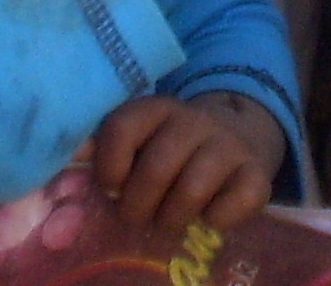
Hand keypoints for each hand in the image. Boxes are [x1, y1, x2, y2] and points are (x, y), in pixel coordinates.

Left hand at [91, 92, 283, 231]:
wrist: (235, 137)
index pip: (123, 127)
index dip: (109, 166)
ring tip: (167, 222)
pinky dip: (215, 220)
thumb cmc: (170, 148)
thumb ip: (105, 147)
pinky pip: (233, 205)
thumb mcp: (139, 138)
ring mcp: (230, 146)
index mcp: (158, 109)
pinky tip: (207, 217)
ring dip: (172, 218)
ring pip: (193, 189)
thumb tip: (72, 155)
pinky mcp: (258, 174)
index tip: (110, 188)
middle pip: (157, 167)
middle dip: (138, 205)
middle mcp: (195, 120)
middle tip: (136, 217)